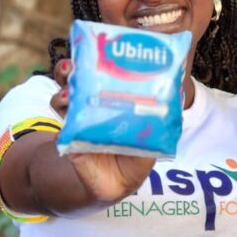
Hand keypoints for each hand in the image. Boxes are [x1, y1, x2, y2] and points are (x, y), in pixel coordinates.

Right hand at [50, 58, 155, 203]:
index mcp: (109, 99)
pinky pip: (59, 127)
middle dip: (67, 68)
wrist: (121, 184)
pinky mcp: (69, 140)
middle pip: (72, 79)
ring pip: (61, 98)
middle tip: (69, 66)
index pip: (97, 74)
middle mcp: (90, 105)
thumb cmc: (137, 156)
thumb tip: (177, 95)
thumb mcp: (153, 137)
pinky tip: (65, 121)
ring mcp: (77, 121)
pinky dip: (61, 124)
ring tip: (67, 94)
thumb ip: (160, 119)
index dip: (92, 61)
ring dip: (61, 93)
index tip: (92, 52)